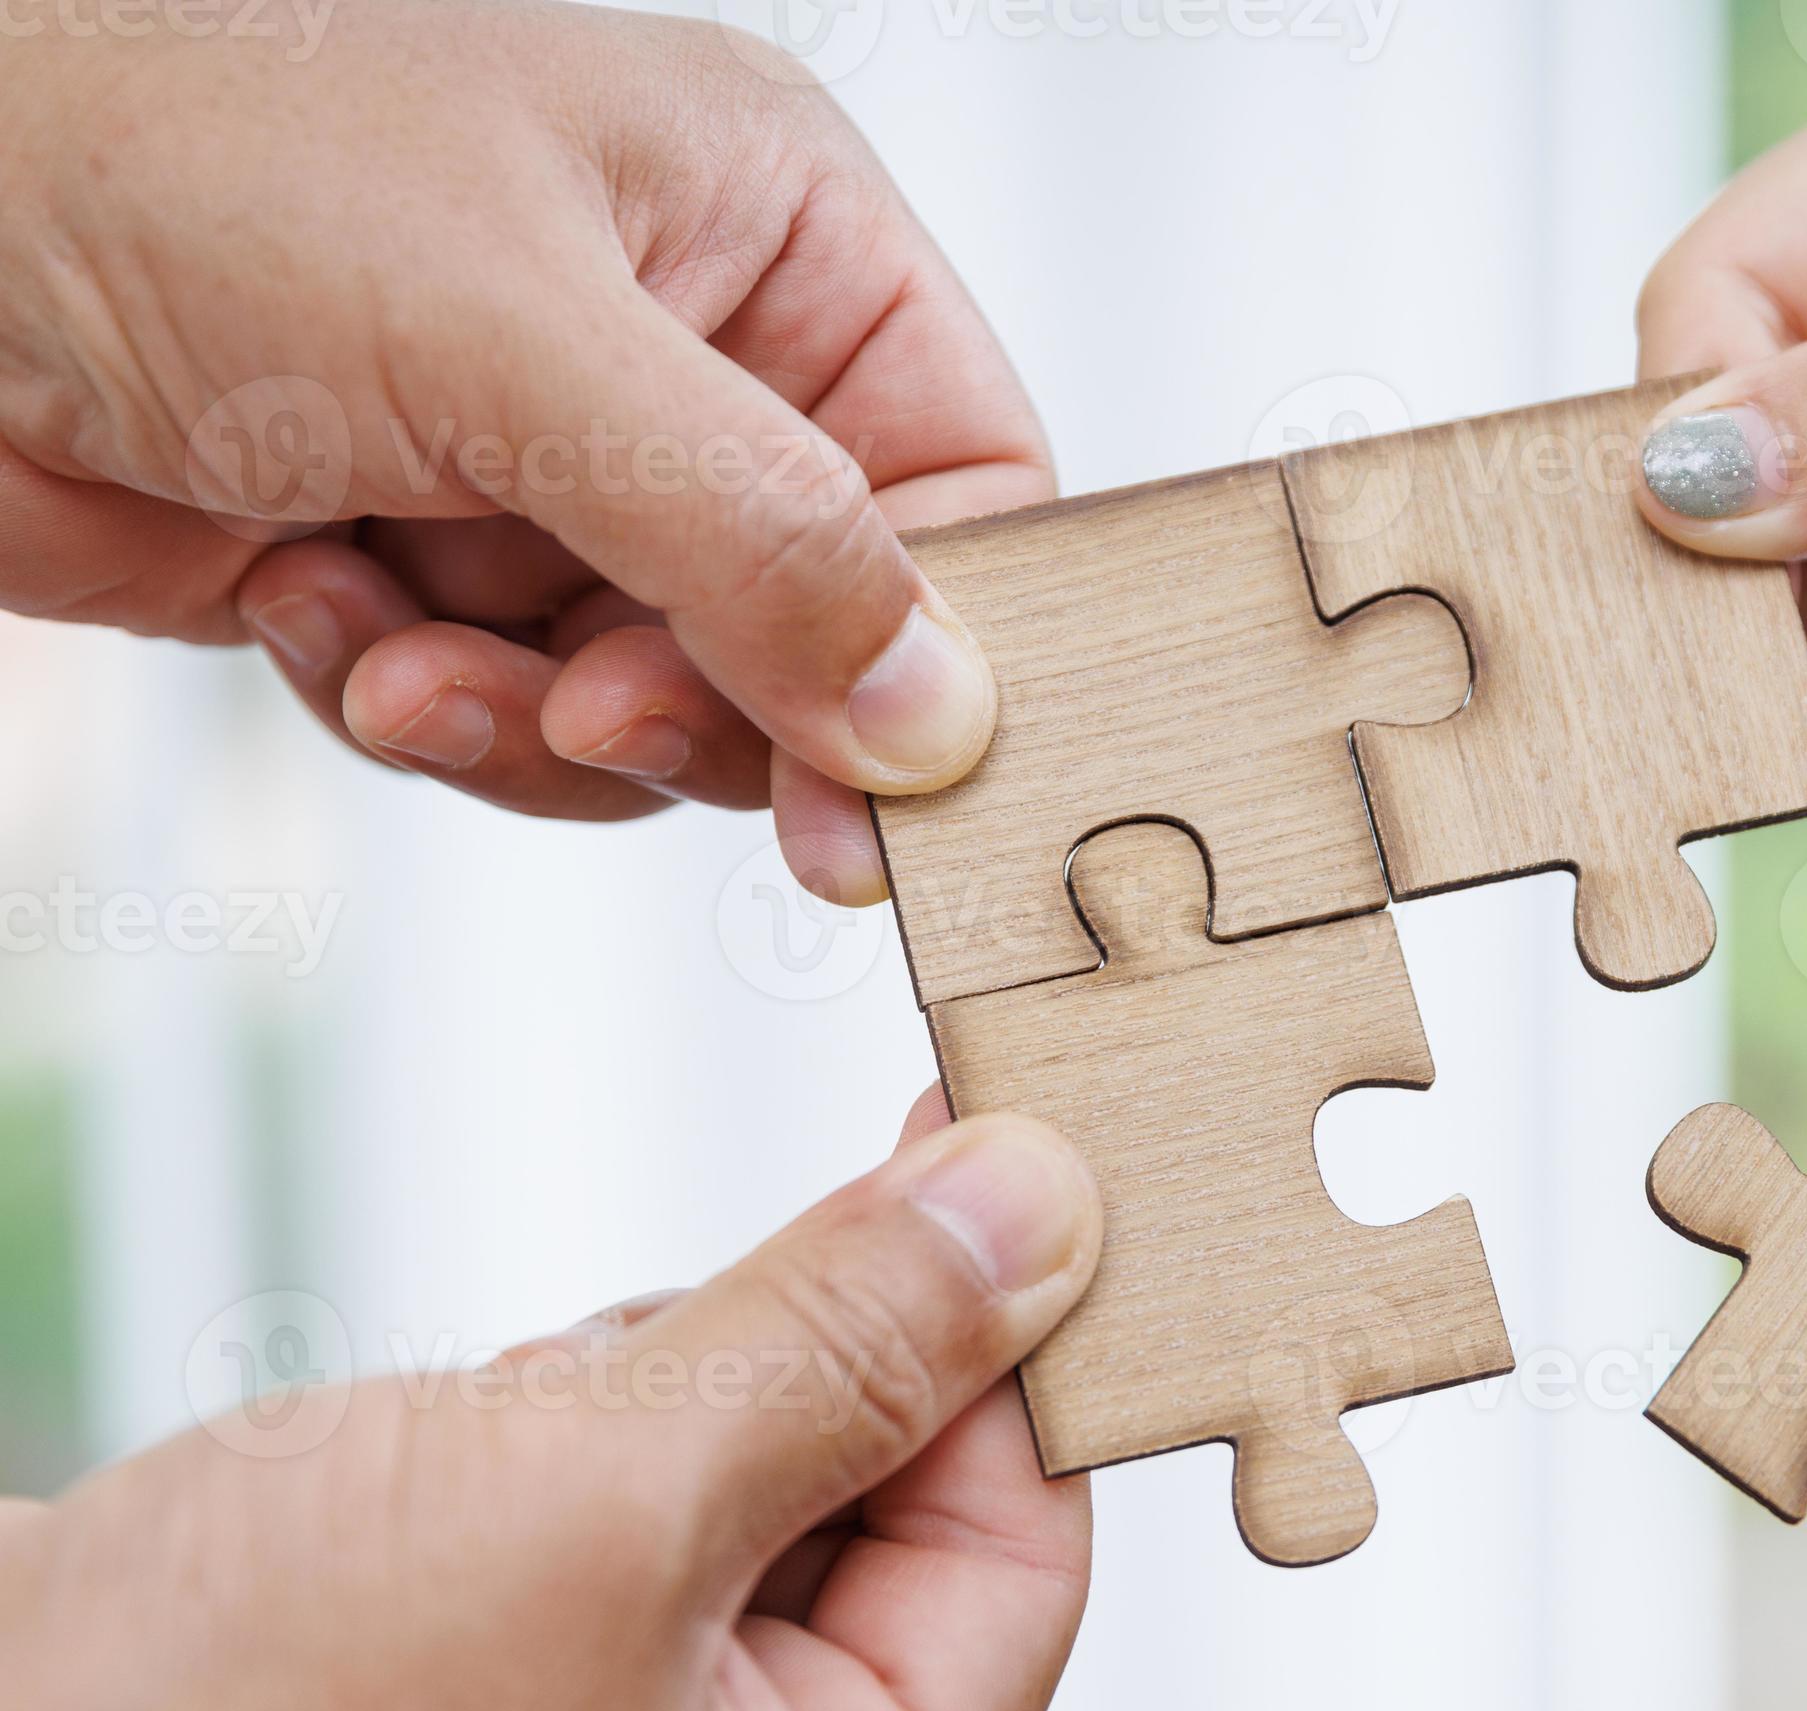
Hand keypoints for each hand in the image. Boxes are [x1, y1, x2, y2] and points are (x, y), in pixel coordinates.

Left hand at [0, 0, 1048, 902]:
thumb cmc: (168, 154)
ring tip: (407, 649)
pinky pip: (516, 720)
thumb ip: (758, 532)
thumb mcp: (513, 338)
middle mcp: (688, 352)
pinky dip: (420, 704)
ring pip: (671, 700)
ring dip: (531, 716)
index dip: (944, 649)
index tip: (882, 792)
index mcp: (769, 229)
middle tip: (596, 714)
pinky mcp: (435, 562)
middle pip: (824, 626)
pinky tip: (315, 605)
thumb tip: (938, 712)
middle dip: (698, 696)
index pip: (969, 480)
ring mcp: (558, 465)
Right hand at [0, 1093, 1101, 1710]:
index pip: (1019, 1564)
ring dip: (660, 1389)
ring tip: (514, 1420)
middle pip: (883, 1518)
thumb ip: (847, 1348)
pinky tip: (449, 1442)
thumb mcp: (602, 1503)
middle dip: (806, 1366)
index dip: (1020, 1346)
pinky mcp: (465, 1688)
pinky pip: (593, 1512)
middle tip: (743, 1252)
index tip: (1011, 1151)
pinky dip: (554, 1430)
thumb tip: (1038, 1213)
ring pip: (730, 1490)